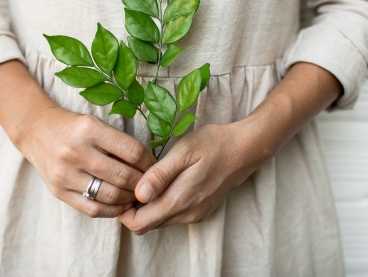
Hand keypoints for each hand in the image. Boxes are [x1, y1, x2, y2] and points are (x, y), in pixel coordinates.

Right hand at [20, 108, 156, 217]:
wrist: (36, 130)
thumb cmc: (74, 127)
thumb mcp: (96, 124)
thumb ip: (120, 143)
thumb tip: (150, 166)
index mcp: (90, 129)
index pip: (132, 151)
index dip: (149, 163)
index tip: (155, 167)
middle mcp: (76, 151)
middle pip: (123, 176)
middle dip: (142, 183)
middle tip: (150, 185)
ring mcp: (65, 174)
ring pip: (110, 196)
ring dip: (129, 198)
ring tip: (136, 194)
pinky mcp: (58, 191)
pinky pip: (92, 208)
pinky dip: (111, 210)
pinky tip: (119, 204)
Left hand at [118, 122, 263, 234]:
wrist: (245, 149)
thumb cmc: (213, 144)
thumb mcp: (183, 152)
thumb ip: (159, 175)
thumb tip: (138, 195)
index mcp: (178, 201)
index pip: (137, 223)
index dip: (122, 208)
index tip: (122, 184)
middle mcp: (186, 215)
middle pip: (145, 224)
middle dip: (132, 207)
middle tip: (131, 178)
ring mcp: (194, 214)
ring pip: (158, 220)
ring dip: (146, 205)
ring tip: (145, 177)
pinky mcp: (200, 211)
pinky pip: (171, 214)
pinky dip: (161, 203)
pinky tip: (162, 181)